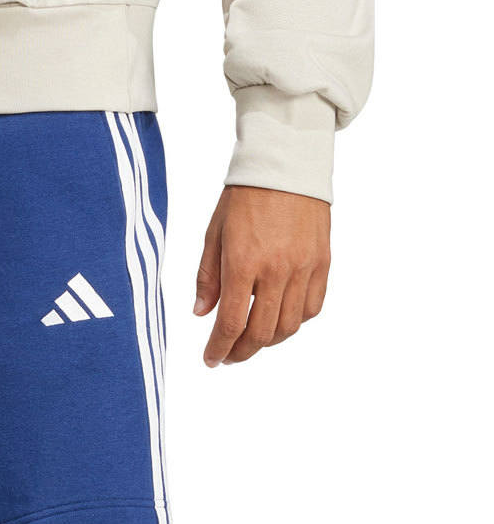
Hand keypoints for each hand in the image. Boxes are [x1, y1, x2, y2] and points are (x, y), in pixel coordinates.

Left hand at [194, 187, 330, 366]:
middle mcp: (277, 270)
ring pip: (288, 327)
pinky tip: (279, 320)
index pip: (230, 323)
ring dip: (268, 342)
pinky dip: (294, 323)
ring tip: (252, 340)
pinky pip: (311, 307)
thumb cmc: (245, 196)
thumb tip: (201, 313)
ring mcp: (304, 268)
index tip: (211, 360)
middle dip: (241, 352)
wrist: (287, 163)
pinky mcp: (322, 263)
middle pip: (261, 333)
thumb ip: (208, 277)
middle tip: (229, 355)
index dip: (219, 349)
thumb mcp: (215, 234)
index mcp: (244, 263)